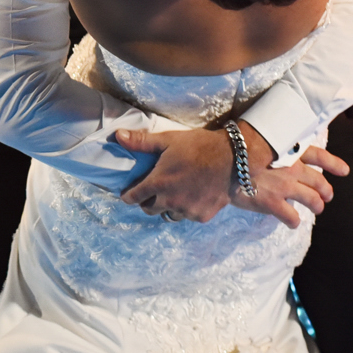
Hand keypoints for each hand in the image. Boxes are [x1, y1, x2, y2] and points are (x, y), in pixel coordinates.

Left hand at [116, 128, 238, 222]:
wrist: (234, 159)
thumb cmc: (198, 146)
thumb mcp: (168, 140)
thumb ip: (141, 142)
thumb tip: (118, 136)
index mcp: (158, 183)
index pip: (133, 197)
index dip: (128, 195)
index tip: (127, 194)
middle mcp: (170, 201)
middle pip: (149, 209)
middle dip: (147, 201)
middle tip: (152, 191)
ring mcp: (187, 210)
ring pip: (169, 215)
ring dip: (167, 207)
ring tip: (173, 194)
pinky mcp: (202, 216)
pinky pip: (188, 216)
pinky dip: (186, 209)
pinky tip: (191, 197)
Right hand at [230, 146, 348, 228]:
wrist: (223, 161)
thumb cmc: (237, 144)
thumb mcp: (258, 135)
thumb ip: (269, 141)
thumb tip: (267, 140)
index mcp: (290, 150)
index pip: (318, 155)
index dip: (333, 163)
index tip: (344, 170)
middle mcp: (292, 169)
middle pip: (318, 182)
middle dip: (325, 190)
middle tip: (327, 195)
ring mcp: (284, 187)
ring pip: (311, 200)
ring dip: (316, 206)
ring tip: (318, 209)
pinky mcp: (273, 204)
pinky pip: (291, 217)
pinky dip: (293, 221)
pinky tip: (292, 222)